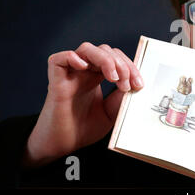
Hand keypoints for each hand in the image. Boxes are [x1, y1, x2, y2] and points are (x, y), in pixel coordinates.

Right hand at [22, 42, 143, 167]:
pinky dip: (72, 57)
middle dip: (121, 64)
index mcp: (98, 76)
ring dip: (105, 59)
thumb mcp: (112, 112)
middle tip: (127, 85)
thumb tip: (134, 83)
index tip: (139, 85)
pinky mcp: (55, 82)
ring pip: (86, 49)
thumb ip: (120, 96)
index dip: (130, 67)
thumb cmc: (84, 129)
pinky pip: (58, 59)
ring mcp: (70, 75)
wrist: (64, 145)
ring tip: (114, 78)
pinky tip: (85, 68)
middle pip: (105, 50)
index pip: (116, 58)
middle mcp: (84, 72)